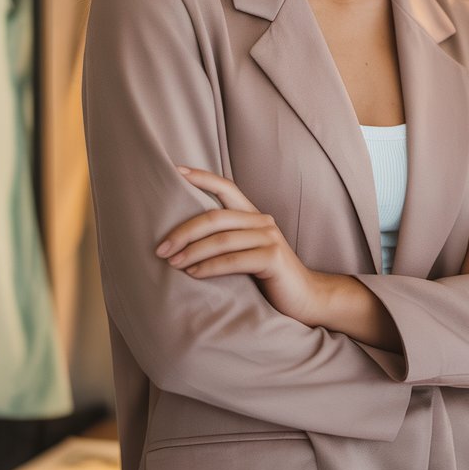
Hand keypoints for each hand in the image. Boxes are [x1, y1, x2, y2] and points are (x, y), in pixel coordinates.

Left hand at [155, 166, 324, 324]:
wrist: (306, 298)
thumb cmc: (269, 278)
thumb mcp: (247, 252)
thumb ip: (227, 240)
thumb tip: (183, 240)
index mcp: (253, 216)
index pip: (226, 187)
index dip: (201, 177)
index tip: (175, 171)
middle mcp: (262, 221)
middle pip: (216, 216)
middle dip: (184, 230)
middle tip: (161, 248)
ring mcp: (269, 238)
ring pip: (222, 239)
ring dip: (192, 251)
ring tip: (172, 263)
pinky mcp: (273, 258)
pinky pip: (234, 260)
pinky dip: (210, 267)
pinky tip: (193, 274)